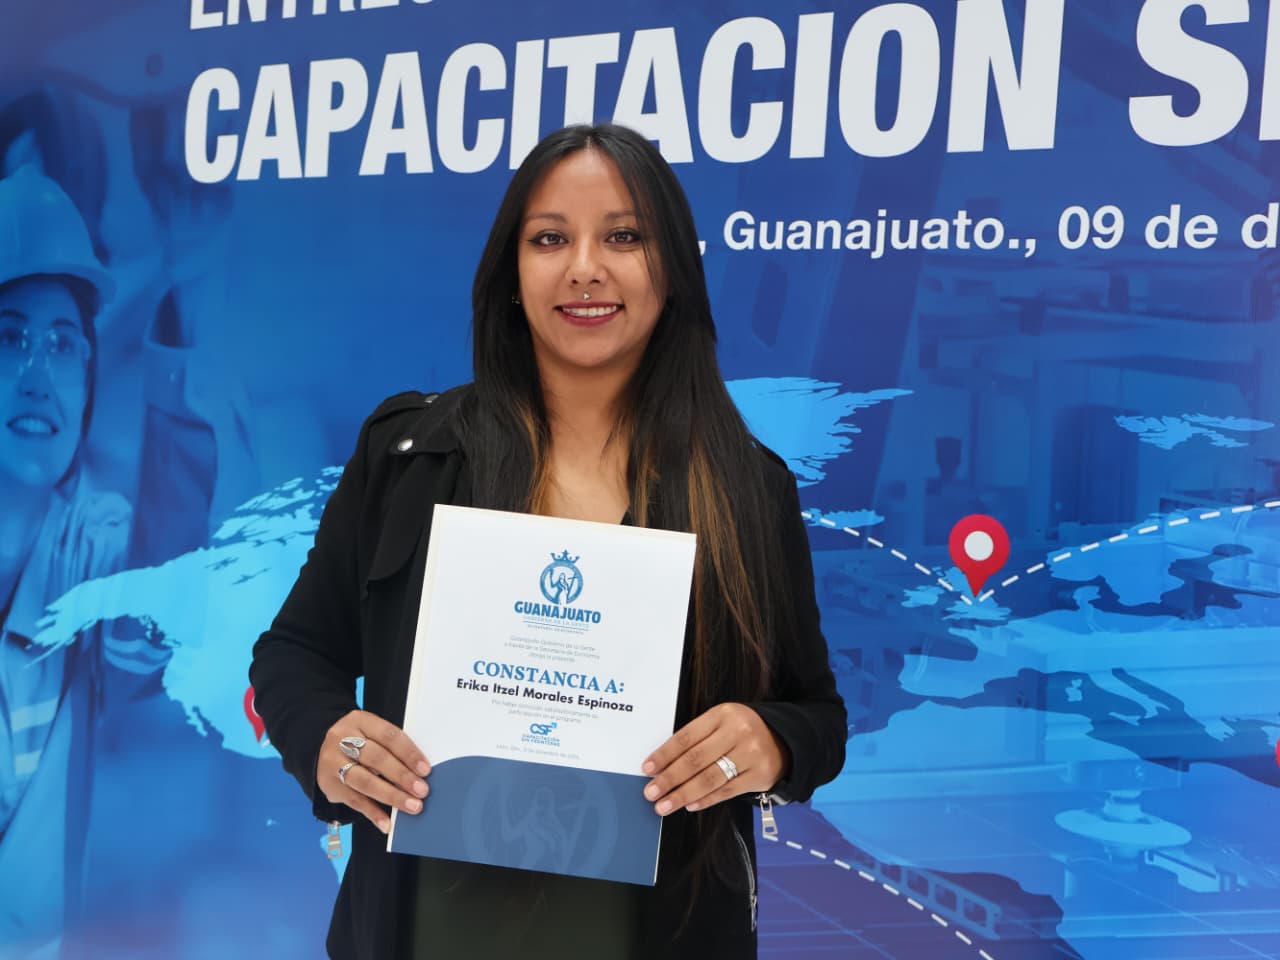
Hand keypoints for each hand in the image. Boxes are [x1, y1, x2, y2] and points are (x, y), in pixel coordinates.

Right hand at [317, 710, 430, 833]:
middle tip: (421, 791)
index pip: (389, 736)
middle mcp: (343, 739)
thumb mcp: (372, 733)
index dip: (409, 753)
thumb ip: (391, 748)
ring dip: (390, 796)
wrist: (320, 746)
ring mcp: (333, 763)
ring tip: (411, 805)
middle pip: (376, 758)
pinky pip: (354, 801)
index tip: (425, 770)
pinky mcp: (329, 785)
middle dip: (402, 776)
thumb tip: (419, 773)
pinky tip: (386, 823)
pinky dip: (372, 813)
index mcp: (360, 721)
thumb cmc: (358, 740)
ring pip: (364, 781)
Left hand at [641, 703, 787, 814]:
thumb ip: (697, 737)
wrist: (785, 739)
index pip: (686, 737)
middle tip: (651, 792)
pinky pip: (727, 791)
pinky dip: (705, 800)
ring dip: (683, 794)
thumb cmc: (743, 731)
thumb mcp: (721, 722)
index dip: (664, 754)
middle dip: (669, 778)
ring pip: (710, 778)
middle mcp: (738, 732)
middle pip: (696, 759)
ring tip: (664, 805)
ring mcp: (751, 754)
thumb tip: (663, 764)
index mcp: (723, 714)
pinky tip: (690, 805)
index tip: (647, 768)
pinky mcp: (760, 776)